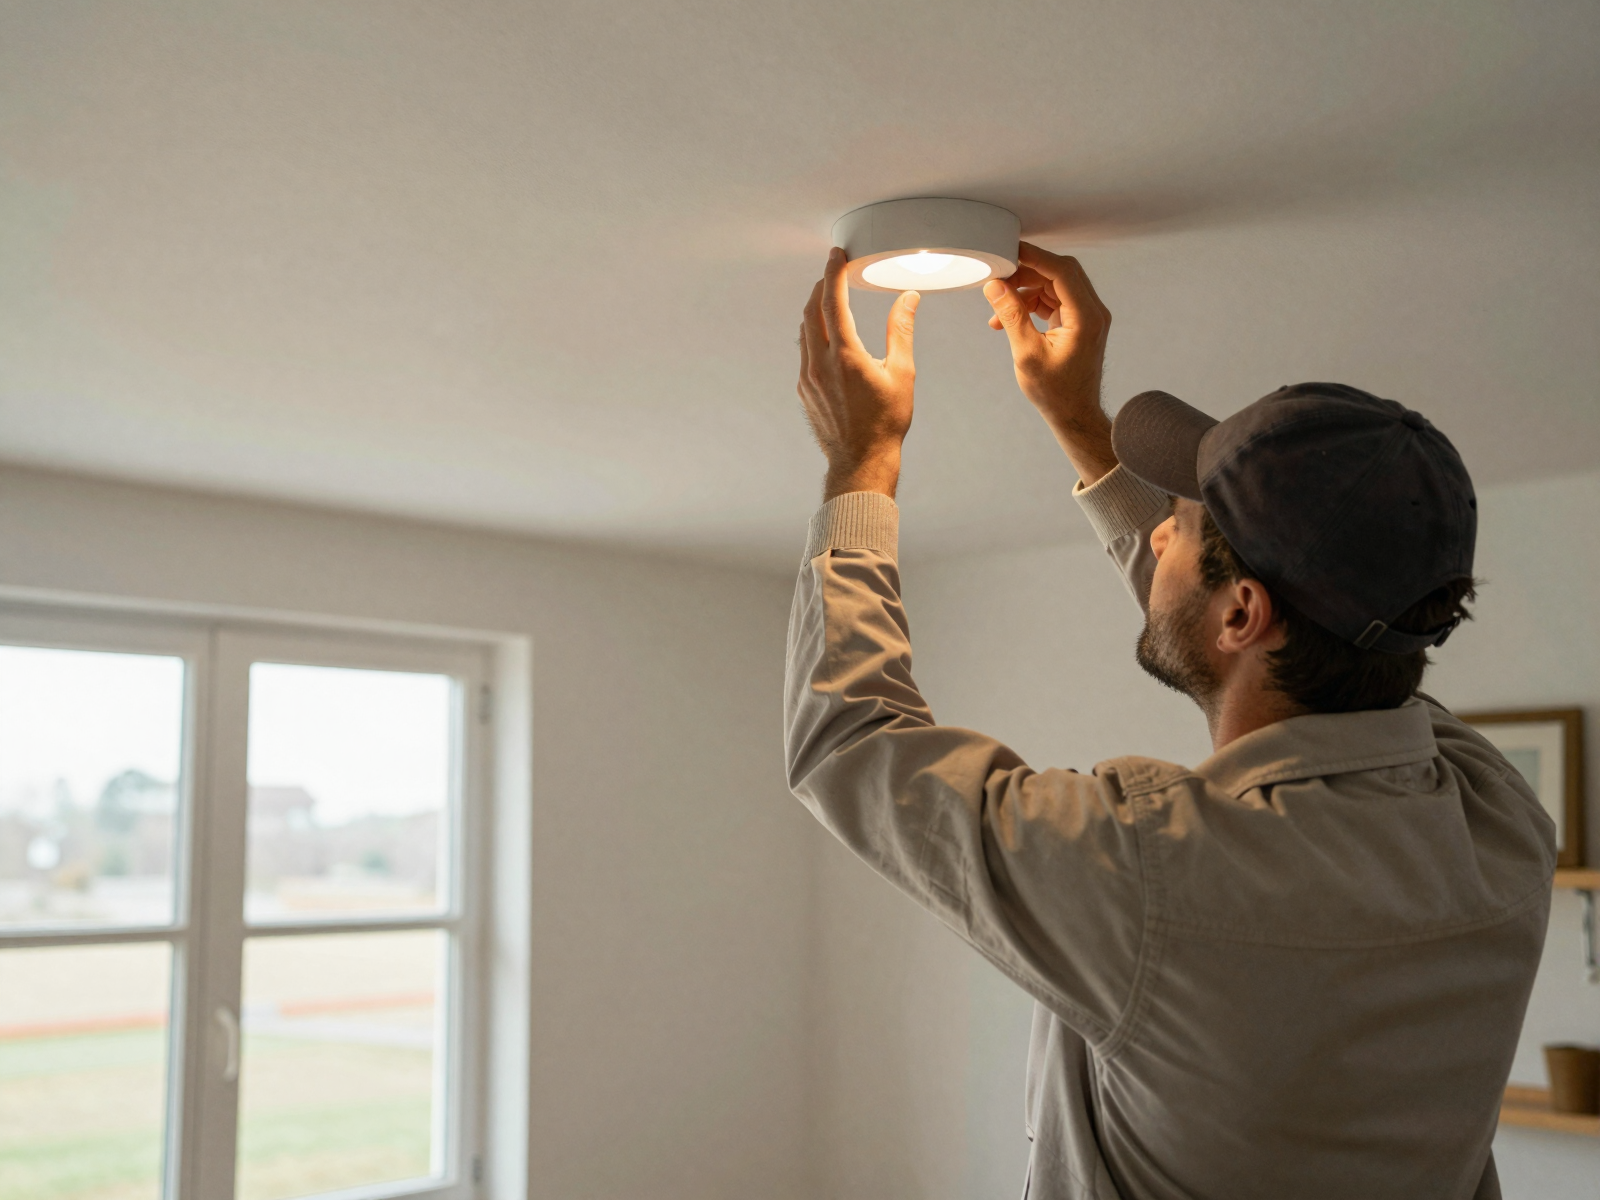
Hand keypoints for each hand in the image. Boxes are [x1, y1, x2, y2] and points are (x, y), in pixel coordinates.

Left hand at [798, 248, 919, 500]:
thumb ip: (901, 331)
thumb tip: (908, 299)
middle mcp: (819, 363)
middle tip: (834, 272)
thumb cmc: (885, 423)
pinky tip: (827, 336)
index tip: (837, 256)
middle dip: (821, 286)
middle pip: (811, 310)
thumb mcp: (902, 374)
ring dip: (815, 309)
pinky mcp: (803, 390)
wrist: (861, 461)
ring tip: (830, 298)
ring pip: (804, 331)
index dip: (834, 272)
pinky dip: (813, 334)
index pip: (832, 300)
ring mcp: (807, 378)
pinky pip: (803, 352)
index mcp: (844, 355)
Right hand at [983, 243, 1116, 484]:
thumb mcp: (1026, 354)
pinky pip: (1054, 300)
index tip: (1010, 251)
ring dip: (1026, 290)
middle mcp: (1093, 311)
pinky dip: (1031, 303)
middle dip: (1027, 273)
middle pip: (1060, 273)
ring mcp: (1088, 316)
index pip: (1062, 271)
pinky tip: (1009, 319)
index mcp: (1086, 317)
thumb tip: (995, 286)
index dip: (1034, 257)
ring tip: (1000, 309)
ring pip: (1055, 285)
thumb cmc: (1055, 392)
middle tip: (999, 279)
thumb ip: (1011, 315)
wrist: (1074, 414)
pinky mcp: (1079, 322)